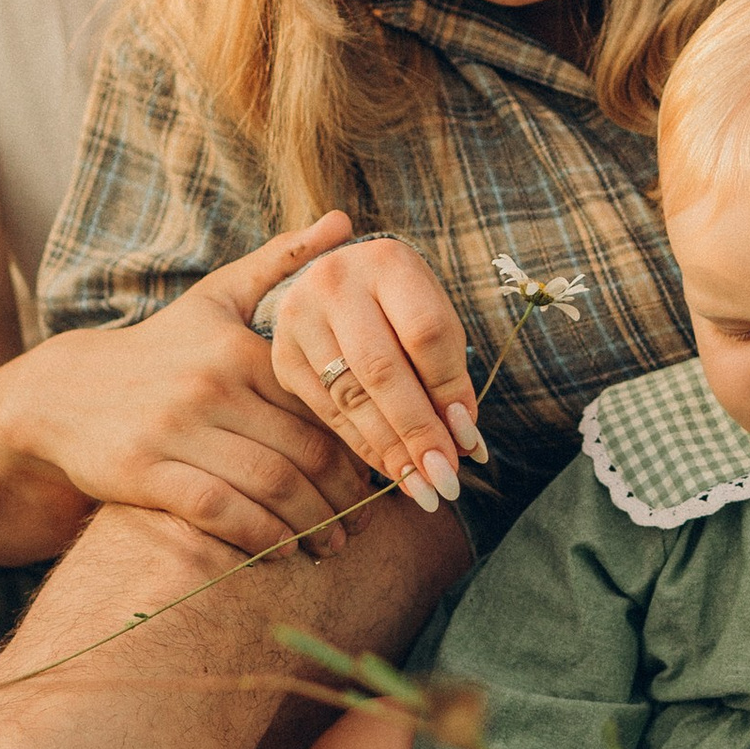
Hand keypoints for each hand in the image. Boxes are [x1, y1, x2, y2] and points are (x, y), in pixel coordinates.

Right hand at [0, 214, 377, 558]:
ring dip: (312, 524)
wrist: (62, 392)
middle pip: (305, 451)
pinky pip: (220, 511)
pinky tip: (281, 548)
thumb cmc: (161, 348)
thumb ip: (281, 263)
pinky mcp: (144, 472)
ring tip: (333, 542)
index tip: (380, 473)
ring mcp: (176, 430)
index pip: (323, 405)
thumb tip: (343, 221)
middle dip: (345, 496)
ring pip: (270, 486)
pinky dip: (260, 536)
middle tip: (365, 521)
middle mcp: (210, 386)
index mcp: (237, 348)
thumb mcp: (216, 298)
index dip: (362, 446)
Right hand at [265, 236, 487, 517]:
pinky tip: (389, 470)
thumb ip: (448, 373)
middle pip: (382, 368)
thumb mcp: (433, 320)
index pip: (425, 333)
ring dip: (389, 448)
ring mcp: (299, 317)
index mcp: (388, 262)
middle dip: (417, 431)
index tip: (469, 441)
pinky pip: (325, 411)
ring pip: (349, 395)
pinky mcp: (279, 354)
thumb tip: (465, 443)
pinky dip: (361, 445)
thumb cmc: (401, 306)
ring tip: (423, 486)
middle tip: (446, 479)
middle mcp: (335, 282)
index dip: (449, 391)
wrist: (337, 283)